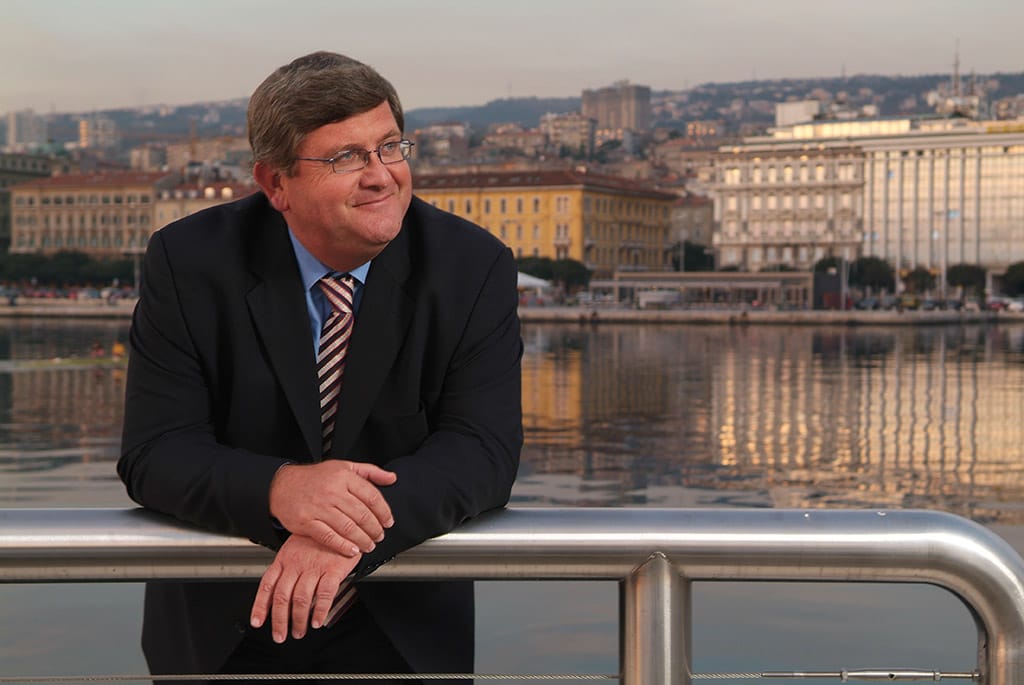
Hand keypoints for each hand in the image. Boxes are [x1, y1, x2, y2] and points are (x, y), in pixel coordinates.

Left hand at [249, 534, 358, 642]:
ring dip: (299, 620)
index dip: (260, 606)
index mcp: (284, 558)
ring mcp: (315, 566)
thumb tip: (275, 594)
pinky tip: (317, 621)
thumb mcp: (296, 547)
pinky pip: (324, 594)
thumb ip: (286, 568)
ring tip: (300, 631)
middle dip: (280, 621)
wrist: (344, 522)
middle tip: (281, 635)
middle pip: (283, 597)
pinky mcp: (333, 569)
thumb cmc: (319, 537)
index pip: (267, 585)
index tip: (258, 622)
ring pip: (301, 599)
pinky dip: (319, 611)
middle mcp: (297, 563)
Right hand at [269, 460, 396, 556]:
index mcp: (344, 477)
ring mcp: (319, 507)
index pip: (372, 496)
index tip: (388, 522)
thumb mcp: (344, 466)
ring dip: (363, 539)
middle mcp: (332, 491)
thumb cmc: (315, 477)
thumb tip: (392, 478)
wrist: (282, 485)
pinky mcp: (306, 522)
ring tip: (370, 545)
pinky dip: (343, 546)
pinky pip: (328, 537)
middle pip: (362, 514)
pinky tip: (352, 551)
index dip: (384, 512)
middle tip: (380, 536)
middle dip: (375, 529)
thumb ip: (370, 472)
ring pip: (348, 527)